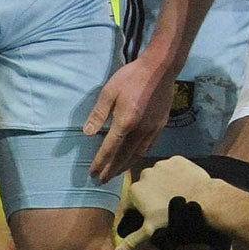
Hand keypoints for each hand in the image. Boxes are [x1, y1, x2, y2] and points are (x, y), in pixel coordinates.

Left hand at [86, 51, 177, 181]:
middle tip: (102, 180)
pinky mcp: (160, 125)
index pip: (109, 148)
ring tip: (116, 174)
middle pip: (124, 156)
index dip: (100, 162)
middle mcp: (140, 130)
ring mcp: (152, 129)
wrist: (160, 69)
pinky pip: (148, 146)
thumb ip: (98, 114)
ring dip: (125, 166)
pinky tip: (135, 157)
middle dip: (112, 170)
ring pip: (138, 154)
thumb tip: (87, 134)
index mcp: (125, 122)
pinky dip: (139, 155)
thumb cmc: (131, 77)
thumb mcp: (109, 92)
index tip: (92, 173)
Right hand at [114, 156, 216, 249]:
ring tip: (177, 196)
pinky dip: (179, 175)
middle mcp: (146, 173)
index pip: (133, 202)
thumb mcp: (150, 231)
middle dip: (152, 196)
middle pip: (146, 188)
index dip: (141, 211)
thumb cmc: (173, 217)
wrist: (203, 200)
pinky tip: (185, 185)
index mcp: (135, 190)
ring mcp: (162, 165)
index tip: (153, 216)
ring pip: (160, 176)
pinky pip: (175, 168)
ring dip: (165, 184)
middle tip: (166, 207)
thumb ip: (131, 242)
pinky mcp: (178, 160)